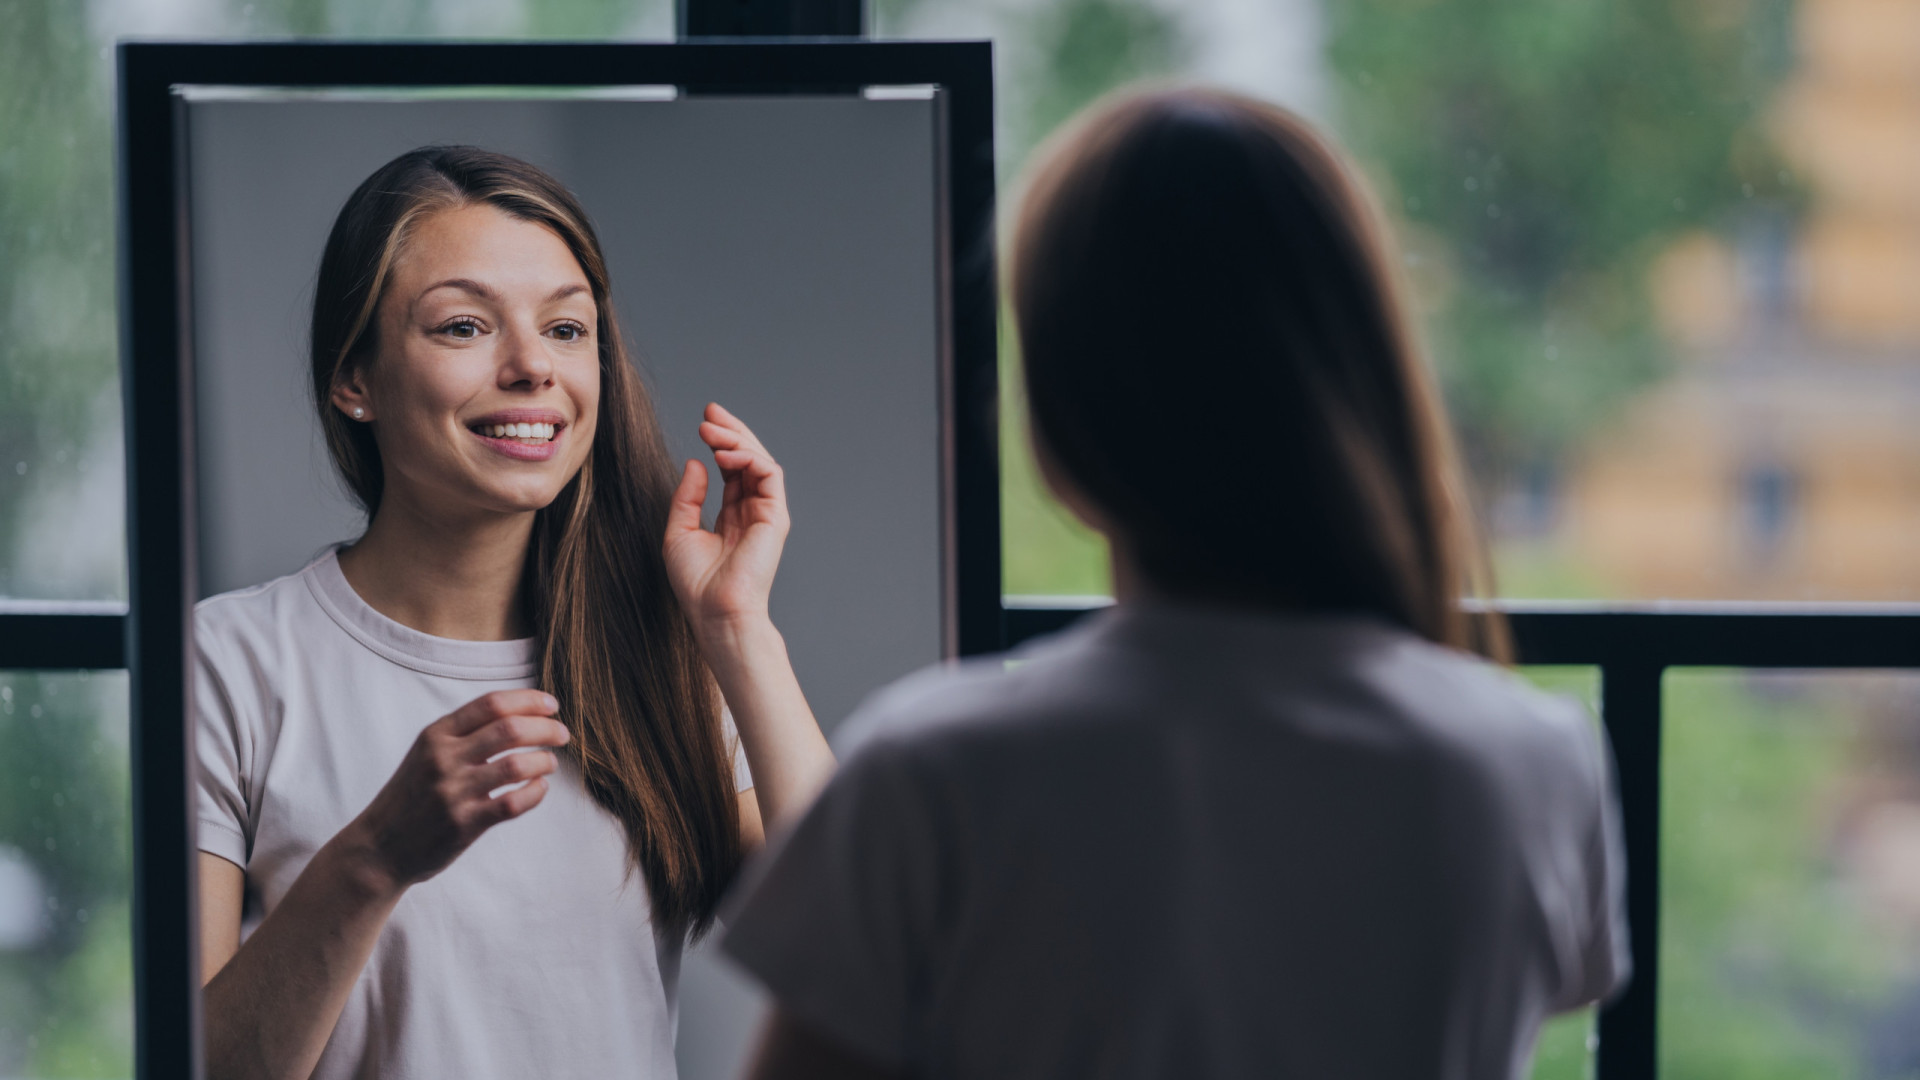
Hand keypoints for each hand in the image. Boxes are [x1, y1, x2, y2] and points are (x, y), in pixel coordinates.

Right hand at [343, 689, 569, 889]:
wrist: (379, 848)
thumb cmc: (412, 795)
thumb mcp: (427, 753)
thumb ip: (464, 733)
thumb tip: (520, 713)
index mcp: (435, 735)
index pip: (491, 704)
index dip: (528, 700)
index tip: (551, 705)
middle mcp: (443, 759)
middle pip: (510, 729)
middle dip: (545, 728)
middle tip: (562, 734)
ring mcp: (453, 792)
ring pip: (516, 764)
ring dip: (544, 761)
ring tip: (549, 763)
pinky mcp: (464, 824)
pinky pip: (513, 802)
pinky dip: (535, 792)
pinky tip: (539, 788)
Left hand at [664, 403, 791, 632]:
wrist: (715, 611)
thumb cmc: (697, 583)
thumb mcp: (679, 531)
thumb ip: (688, 496)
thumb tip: (698, 462)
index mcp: (733, 517)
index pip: (732, 470)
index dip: (720, 443)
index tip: (703, 423)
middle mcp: (753, 512)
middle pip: (748, 460)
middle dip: (730, 432)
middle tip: (710, 412)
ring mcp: (766, 513)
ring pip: (760, 462)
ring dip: (736, 440)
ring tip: (711, 429)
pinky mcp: (775, 517)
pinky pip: (768, 474)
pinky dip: (749, 457)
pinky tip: (725, 453)